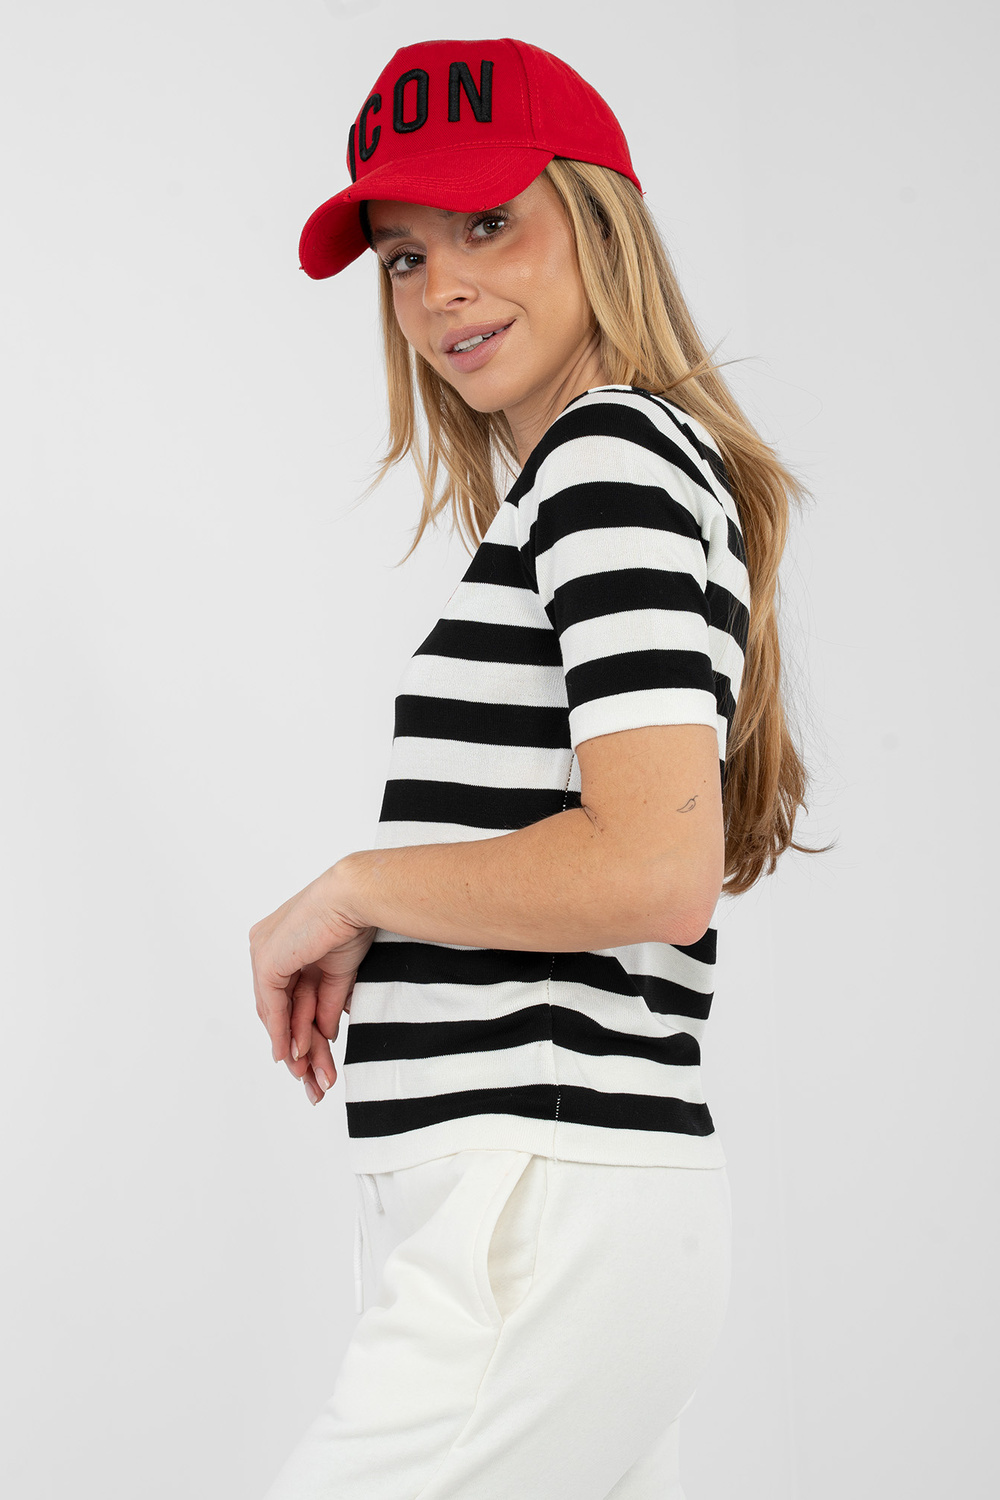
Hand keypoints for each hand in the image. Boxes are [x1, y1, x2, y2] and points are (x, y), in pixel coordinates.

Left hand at [248, 858, 376, 1105]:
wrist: (359, 899)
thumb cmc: (356, 922)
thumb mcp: (339, 974)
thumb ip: (327, 1004)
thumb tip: (323, 1035)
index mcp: (285, 945)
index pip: (288, 998)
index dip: (303, 1031)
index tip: (317, 1059)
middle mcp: (268, 948)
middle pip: (282, 1010)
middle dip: (300, 1049)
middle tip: (314, 1082)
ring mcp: (264, 953)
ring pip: (279, 1014)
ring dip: (297, 1048)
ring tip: (312, 1078)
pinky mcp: (267, 960)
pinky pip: (274, 1007)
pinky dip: (283, 1033)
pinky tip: (292, 1057)